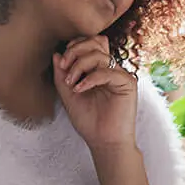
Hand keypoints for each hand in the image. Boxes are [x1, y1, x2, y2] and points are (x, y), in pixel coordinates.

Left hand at [53, 35, 137, 150]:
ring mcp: (120, 75)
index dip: (75, 46)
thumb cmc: (89, 121)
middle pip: (96, 42)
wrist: (104, 142)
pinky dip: (90, 78)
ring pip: (99, 54)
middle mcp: (111, 69)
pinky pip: (107, 71)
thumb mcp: (68, 94)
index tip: (62, 64)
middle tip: (65, 68)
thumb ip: (62, 74)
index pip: (90, 43)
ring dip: (80, 65)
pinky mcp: (127, 83)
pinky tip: (80, 89)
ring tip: (72, 83)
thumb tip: (57, 54)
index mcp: (99, 69)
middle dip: (76, 51)